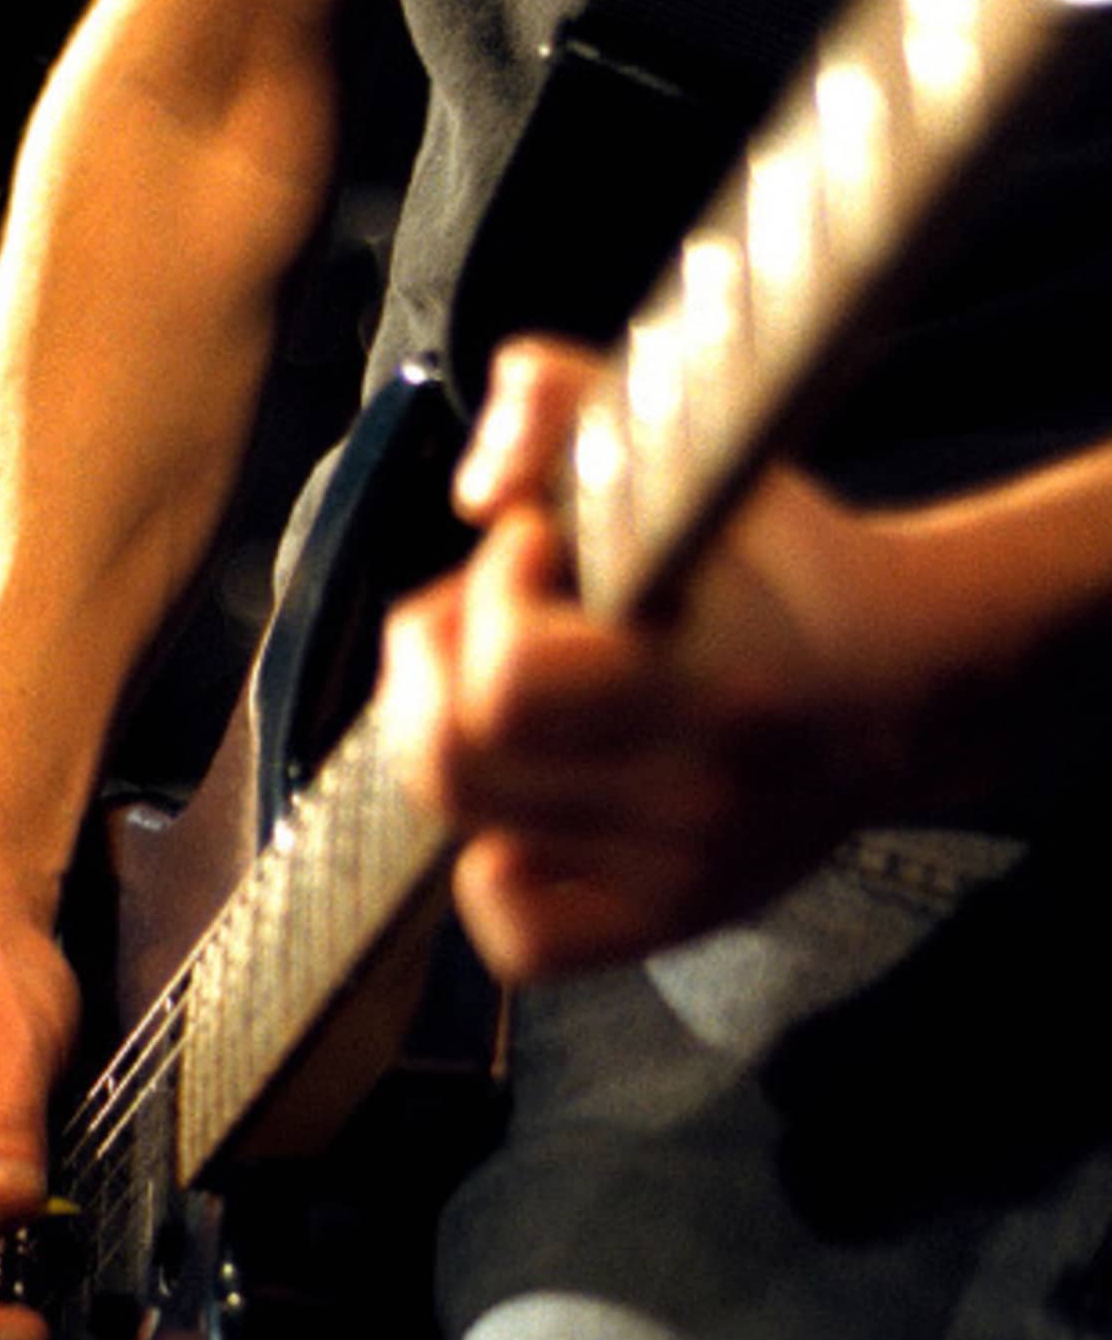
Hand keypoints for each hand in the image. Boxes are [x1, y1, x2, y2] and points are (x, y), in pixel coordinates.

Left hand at [379, 338, 954, 980]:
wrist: (907, 682)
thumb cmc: (786, 566)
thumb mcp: (695, 448)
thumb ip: (565, 403)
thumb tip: (474, 489)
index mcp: (708, 686)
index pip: (509, 683)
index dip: (487, 598)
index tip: (532, 548)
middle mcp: (692, 801)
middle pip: (453, 764)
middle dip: (432, 663)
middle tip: (477, 613)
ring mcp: (677, 875)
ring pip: (466, 830)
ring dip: (449, 739)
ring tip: (499, 686)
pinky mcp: (665, 921)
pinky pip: (518, 936)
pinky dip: (490, 869)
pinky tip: (524, 803)